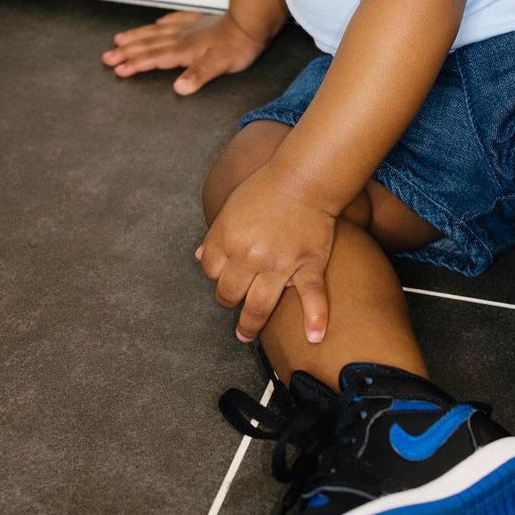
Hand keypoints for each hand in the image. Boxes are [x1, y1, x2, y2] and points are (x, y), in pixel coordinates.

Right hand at [101, 9, 270, 94]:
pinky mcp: (200, 22)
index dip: (135, 64)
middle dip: (127, 51)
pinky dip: (163, 23)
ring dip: (137, 37)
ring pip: (157, 32)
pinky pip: (176, 20)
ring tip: (119, 39)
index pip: (154, 59)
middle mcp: (182, 37)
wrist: (252, 22)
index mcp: (184, 50)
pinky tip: (158, 23)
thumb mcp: (219, 65)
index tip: (117, 70)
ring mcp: (190, 28)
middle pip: (149, 45)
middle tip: (106, 56)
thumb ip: (198, 75)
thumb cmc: (238, 46)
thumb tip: (178, 88)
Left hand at [196, 163, 334, 343]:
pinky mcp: (308, 265)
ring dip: (250, 325)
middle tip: (233, 303)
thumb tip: (199, 256)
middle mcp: (250, 256)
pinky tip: (314, 336)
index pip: (209, 271)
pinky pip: (311, 296)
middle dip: (228, 300)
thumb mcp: (230, 207)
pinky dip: (315, 318)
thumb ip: (215, 235)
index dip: (215, 274)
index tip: (223, 274)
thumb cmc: (266, 187)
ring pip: (259, 306)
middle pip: (229, 294)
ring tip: (246, 335)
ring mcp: (280, 264)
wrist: (304, 177)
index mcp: (227, 239)